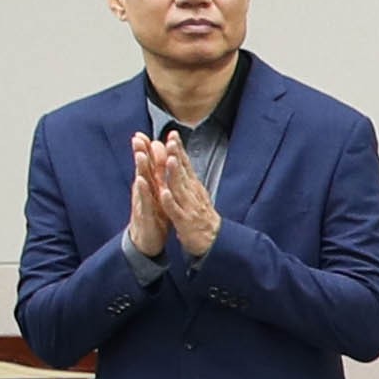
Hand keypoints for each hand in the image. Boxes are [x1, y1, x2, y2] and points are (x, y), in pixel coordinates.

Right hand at [122, 135, 171, 258]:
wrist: (147, 241)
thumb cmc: (154, 217)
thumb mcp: (157, 196)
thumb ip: (157, 181)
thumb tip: (160, 163)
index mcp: (151, 186)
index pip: (149, 165)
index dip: (148, 150)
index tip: (146, 134)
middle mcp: (144, 191)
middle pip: (142, 169)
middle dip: (140, 153)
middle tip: (138, 137)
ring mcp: (142, 202)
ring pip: (141, 182)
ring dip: (140, 168)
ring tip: (140, 154)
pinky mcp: (143, 214)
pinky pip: (143, 201)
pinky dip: (142, 191)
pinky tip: (140, 181)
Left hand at [157, 141, 219, 258]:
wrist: (215, 244)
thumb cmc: (203, 220)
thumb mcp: (198, 196)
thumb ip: (188, 180)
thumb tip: (181, 162)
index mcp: (194, 188)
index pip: (186, 165)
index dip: (179, 150)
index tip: (173, 134)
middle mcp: (193, 195)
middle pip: (184, 172)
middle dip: (177, 156)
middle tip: (171, 140)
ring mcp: (189, 207)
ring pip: (180, 188)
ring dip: (175, 174)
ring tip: (170, 160)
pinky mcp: (185, 222)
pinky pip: (175, 210)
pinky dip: (169, 201)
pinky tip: (163, 193)